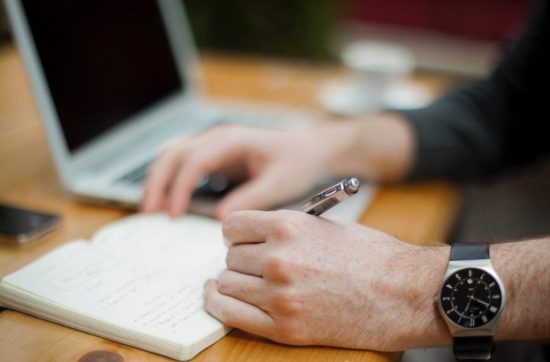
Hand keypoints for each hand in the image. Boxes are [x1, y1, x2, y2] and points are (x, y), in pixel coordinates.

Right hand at [141, 123, 356, 218]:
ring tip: (150, 208)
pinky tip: (167, 201)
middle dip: (157, 181)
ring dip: (159, 179)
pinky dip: (171, 180)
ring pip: (174, 155)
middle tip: (149, 211)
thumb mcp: (279, 184)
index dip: (180, 187)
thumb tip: (222, 218)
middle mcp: (219, 138)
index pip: (195, 160)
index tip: (173, 213)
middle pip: (175, 153)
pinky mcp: (215, 156)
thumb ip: (251, 199)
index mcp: (233, 140)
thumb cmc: (297, 164)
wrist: (310, 150)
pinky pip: (184, 164)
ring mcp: (215, 145)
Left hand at [204, 210, 450, 350]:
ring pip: (226, 283)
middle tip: (255, 263)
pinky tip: (221, 297)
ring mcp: (280, 296)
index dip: (236, 233)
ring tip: (250, 282)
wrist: (405, 293)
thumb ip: (284, 227)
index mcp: (288, 227)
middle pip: (229, 256)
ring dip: (234, 282)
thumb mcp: (325, 225)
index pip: (231, 226)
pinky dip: (221, 305)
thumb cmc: (371, 256)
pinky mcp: (285, 328)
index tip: (241, 240)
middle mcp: (278, 259)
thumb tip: (253, 234)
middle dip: (240, 258)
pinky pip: (231, 314)